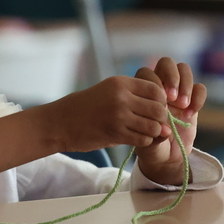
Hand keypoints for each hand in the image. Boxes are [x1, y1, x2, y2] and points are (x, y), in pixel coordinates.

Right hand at [45, 75, 168, 152]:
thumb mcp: (109, 91)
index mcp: (121, 83)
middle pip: (158, 109)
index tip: (155, 108)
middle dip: (160, 119)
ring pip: (153, 126)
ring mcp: (119, 116)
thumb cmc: (86, 107)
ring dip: (153, 132)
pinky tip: (136, 138)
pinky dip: (144, 141)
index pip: (156, 90)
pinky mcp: (115, 133)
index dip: (161, 101)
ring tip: (145, 132)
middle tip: (153, 123)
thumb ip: (133, 95)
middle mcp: (122, 97)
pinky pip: (143, 139)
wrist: (61, 122)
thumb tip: (163, 107)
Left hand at [133, 58, 206, 185]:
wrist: (167, 157)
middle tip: (173, 98)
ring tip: (182, 106)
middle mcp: (161, 87)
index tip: (158, 102)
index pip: (146, 73)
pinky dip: (198, 97)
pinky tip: (191, 113)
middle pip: (166, 63)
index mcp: (143, 92)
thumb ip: (153, 133)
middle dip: (172, 76)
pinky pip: (200, 87)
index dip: (153, 83)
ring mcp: (178, 92)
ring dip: (185, 84)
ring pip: (184, 69)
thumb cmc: (151, 147)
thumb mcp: (147, 143)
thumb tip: (165, 124)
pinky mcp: (193, 100)